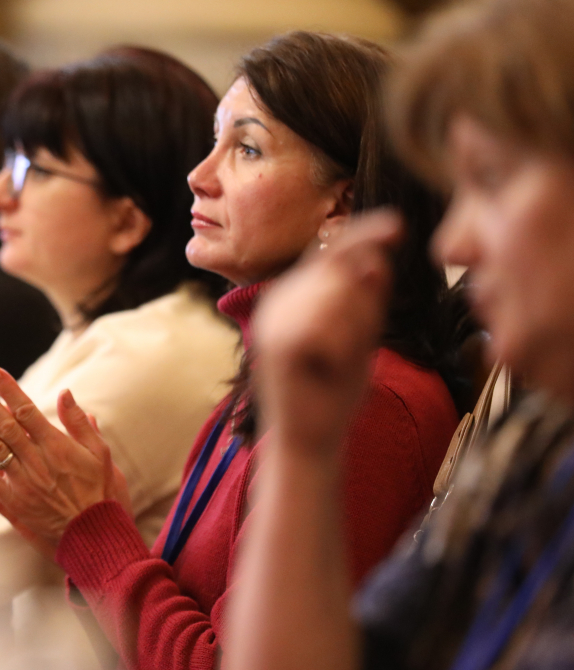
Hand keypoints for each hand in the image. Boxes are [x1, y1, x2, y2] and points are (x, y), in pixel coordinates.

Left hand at [0, 367, 129, 558]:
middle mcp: (35, 463)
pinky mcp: (15, 505)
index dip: (9, 389)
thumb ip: (80, 424)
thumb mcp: (101, 455)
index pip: (26, 410)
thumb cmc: (103, 495)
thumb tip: (65, 393)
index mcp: (56, 447)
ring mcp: (22, 484)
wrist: (97, 539)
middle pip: (4, 425)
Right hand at [253, 210, 402, 459]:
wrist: (308, 444)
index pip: (331, 253)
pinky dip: (344, 347)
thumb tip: (376, 260)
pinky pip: (334, 322)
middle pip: (341, 270)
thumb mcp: (360, 339)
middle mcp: (276, 302)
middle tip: (349, 353)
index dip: (364, 235)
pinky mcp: (279, 341)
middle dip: (364, 306)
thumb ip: (366, 301)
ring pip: (340, 292)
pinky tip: (328, 370)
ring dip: (356, 329)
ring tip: (336, 363)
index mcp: (292, 298)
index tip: (396, 225)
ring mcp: (273, 320)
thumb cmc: (333, 396)